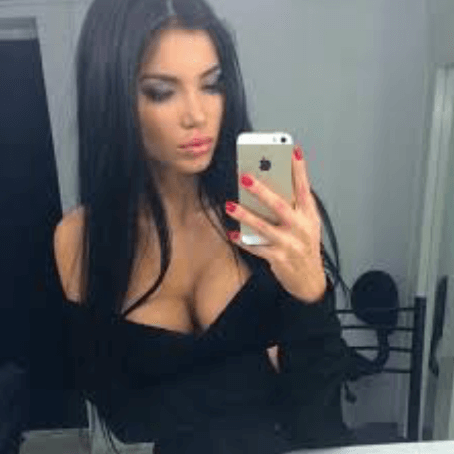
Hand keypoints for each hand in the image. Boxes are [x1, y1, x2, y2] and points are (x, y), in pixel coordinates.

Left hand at [225, 144, 325, 302]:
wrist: (310, 281)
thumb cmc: (305, 246)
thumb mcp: (306, 224)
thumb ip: (293, 207)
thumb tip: (271, 185)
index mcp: (309, 216)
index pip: (304, 188)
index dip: (299, 169)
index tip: (292, 150)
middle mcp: (301, 228)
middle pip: (280, 205)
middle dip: (262, 191)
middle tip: (245, 177)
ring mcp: (290, 244)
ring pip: (264, 227)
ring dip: (245, 215)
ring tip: (230, 205)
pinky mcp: (279, 258)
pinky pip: (256, 247)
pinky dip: (243, 240)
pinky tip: (232, 233)